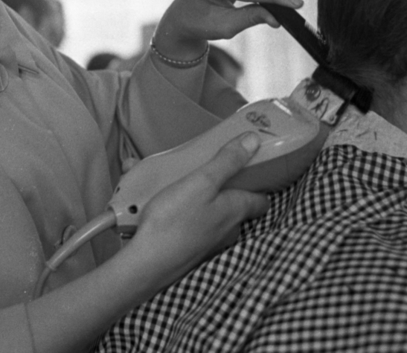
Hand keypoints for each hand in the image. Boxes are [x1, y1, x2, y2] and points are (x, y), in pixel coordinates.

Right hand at [126, 132, 269, 287]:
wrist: (145, 264)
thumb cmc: (175, 220)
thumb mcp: (202, 181)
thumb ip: (227, 161)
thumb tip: (253, 141)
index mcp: (236, 211)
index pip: (261, 200)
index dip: (257, 183)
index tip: (248, 167)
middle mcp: (226, 230)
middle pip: (231, 205)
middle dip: (217, 186)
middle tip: (201, 169)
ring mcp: (206, 243)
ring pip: (205, 213)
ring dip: (190, 196)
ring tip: (166, 181)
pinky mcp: (186, 250)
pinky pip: (185, 224)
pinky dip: (174, 212)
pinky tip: (152, 202)